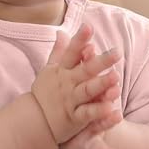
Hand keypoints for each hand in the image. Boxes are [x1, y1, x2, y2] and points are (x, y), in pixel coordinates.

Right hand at [30, 24, 121, 146]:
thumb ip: (58, 52)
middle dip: (100, 61)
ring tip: (116, 77)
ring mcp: (70, 101)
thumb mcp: (48, 70)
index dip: (79, 40)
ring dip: (101, 84)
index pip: (71, 53)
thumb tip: (62, 32)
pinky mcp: (74, 118)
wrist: (32, 121)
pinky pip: (87, 114)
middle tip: (116, 53)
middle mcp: (67, 84)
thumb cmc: (44, 93)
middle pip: (85, 70)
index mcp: (62, 71)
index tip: (88, 27)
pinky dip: (98, 112)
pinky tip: (112, 108)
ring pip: (88, 91)